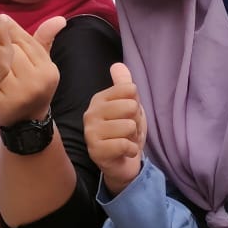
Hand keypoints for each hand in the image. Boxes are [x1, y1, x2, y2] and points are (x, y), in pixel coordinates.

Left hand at [0, 16, 66, 125]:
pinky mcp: (1, 103)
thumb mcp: (42, 64)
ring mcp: (19, 94)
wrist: (25, 122)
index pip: (24, 40)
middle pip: (9, 50)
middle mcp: (36, 82)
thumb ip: (46, 40)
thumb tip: (60, 19)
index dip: (9, 29)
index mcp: (48, 70)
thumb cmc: (32, 85)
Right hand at [84, 63, 146, 194]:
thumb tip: (117, 64)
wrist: (122, 164)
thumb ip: (124, 86)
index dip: (136, 104)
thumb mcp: (129, 106)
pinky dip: (131, 150)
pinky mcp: (95, 151)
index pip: (130, 89)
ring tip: (125, 142)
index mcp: (99, 100)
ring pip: (128, 126)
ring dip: (133, 138)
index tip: (128, 116)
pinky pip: (124, 144)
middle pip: (130, 106)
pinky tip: (124, 153)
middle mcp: (91, 113)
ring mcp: (90, 132)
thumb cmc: (125, 133)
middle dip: (136, 122)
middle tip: (127, 132)